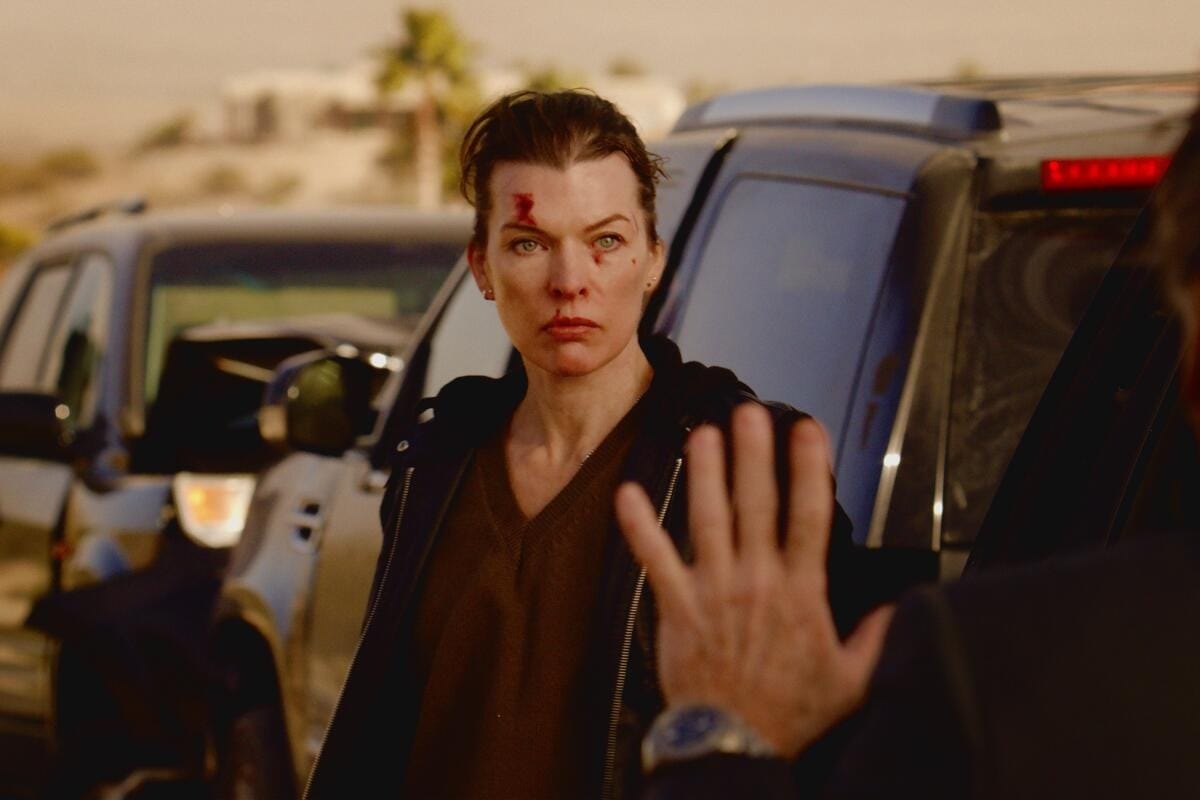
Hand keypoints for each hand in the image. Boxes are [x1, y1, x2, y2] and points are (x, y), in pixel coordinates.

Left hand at [615, 404, 893, 757]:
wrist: (733, 743)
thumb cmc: (787, 713)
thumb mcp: (850, 681)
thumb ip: (875, 638)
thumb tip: (899, 608)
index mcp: (800, 593)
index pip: (809, 517)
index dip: (809, 469)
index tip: (807, 430)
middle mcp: (756, 581)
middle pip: (757, 506)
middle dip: (754, 455)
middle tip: (751, 413)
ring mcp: (713, 590)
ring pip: (709, 520)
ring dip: (706, 474)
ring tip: (704, 434)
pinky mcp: (678, 605)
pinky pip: (655, 559)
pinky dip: (639, 527)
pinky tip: (627, 494)